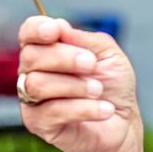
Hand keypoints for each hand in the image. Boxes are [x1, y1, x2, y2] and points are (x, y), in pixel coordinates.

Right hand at [17, 16, 141, 151]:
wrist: (124, 124)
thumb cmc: (113, 87)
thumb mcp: (110, 55)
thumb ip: (85, 39)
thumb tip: (59, 27)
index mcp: (47, 50)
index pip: (28, 33)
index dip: (36, 29)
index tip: (55, 31)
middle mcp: (32, 72)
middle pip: (31, 57)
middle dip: (65, 58)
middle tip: (92, 65)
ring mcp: (31, 99)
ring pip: (37, 84)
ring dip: (75, 85)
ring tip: (98, 91)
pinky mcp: (37, 124)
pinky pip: (52, 111)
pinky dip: (84, 108)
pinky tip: (105, 110)